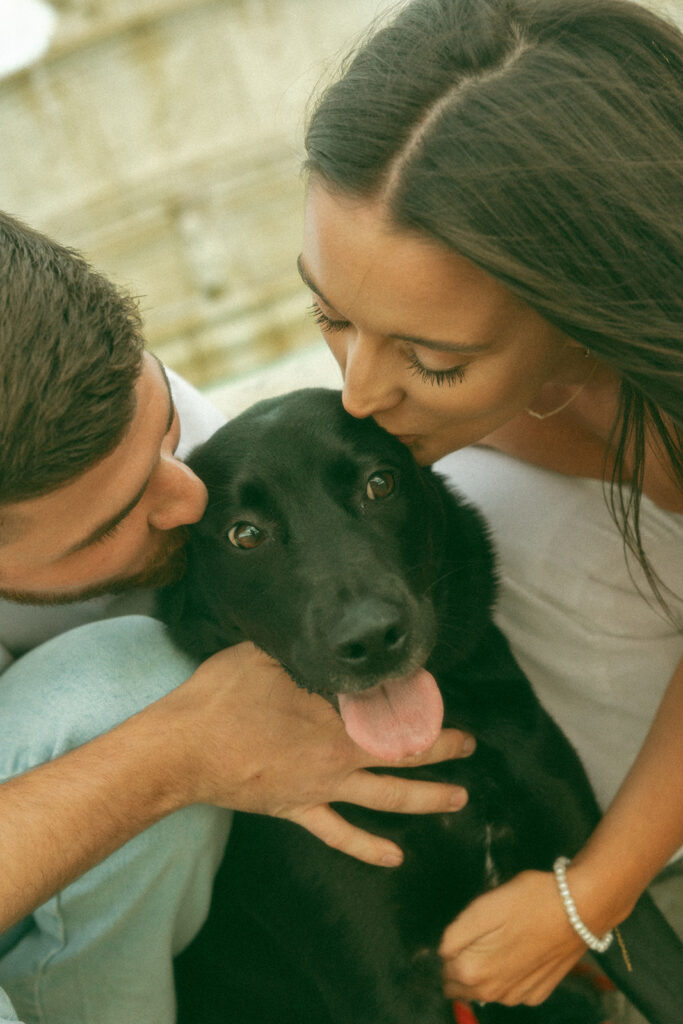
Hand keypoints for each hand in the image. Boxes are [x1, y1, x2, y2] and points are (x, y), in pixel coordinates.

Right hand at [162, 642, 473, 865]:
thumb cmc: (221, 697)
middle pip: (403, 753)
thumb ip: (301, 653)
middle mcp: (337, 755)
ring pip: (386, 798)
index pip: (390, 709)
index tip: (437, 691)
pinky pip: (340, 835)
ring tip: (458, 799)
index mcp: (334, 715)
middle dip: (442, 748)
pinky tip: (395, 857)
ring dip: (426, 798)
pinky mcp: (298, 809)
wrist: (183, 747)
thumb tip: (323, 639)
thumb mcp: (264, 657)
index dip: (419, 701)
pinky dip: (369, 848)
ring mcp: (321, 787)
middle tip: (470, 745)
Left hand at [439, 870, 588, 1005]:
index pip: (443, 965)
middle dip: (464, 962)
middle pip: (461, 983)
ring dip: (486, 969)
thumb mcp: (484, 906)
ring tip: (505, 938)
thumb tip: (443, 951)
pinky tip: (522, 951)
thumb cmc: (530, 901)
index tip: (469, 927)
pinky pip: (510, 989)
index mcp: (473, 972)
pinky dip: (510, 974)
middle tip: (483, 933)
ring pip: (485, 989)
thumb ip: (456, 934)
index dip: (453, 943)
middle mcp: (493, 994)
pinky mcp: (538, 994)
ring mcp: (518, 998)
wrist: (582, 909)